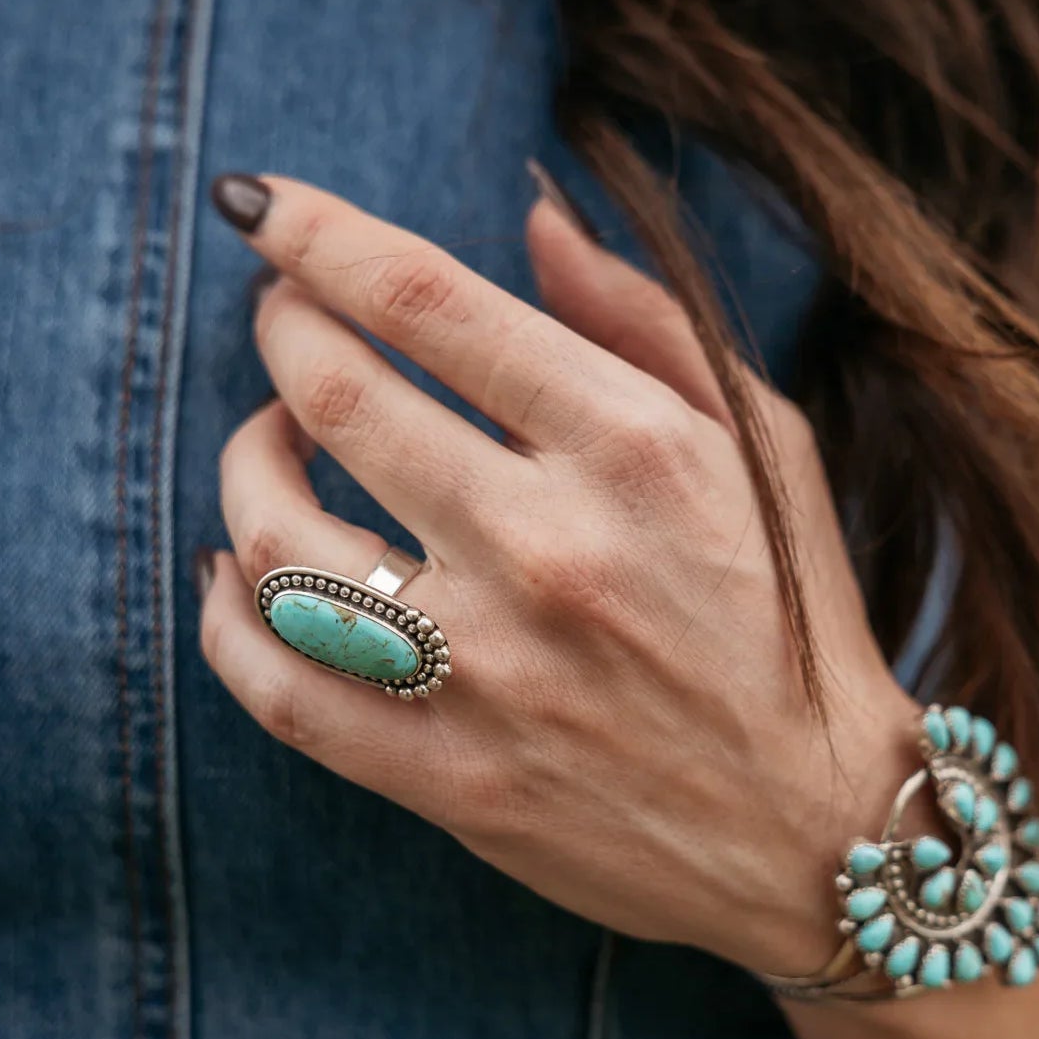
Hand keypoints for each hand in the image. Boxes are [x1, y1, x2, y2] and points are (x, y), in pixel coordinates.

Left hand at [198, 175, 919, 975]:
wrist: (816, 830)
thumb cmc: (788, 621)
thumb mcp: (762, 446)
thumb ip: (642, 320)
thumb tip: (530, 215)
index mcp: (630, 451)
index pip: (427, 301)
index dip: (318, 235)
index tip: (261, 208)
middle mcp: (547, 552)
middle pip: (334, 398)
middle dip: (282, 331)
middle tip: (287, 324)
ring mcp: (487, 677)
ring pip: (277, 540)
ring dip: (242, 463)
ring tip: (269, 443)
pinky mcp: (447, 778)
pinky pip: (277, 690)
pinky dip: (222, 620)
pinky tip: (230, 575)